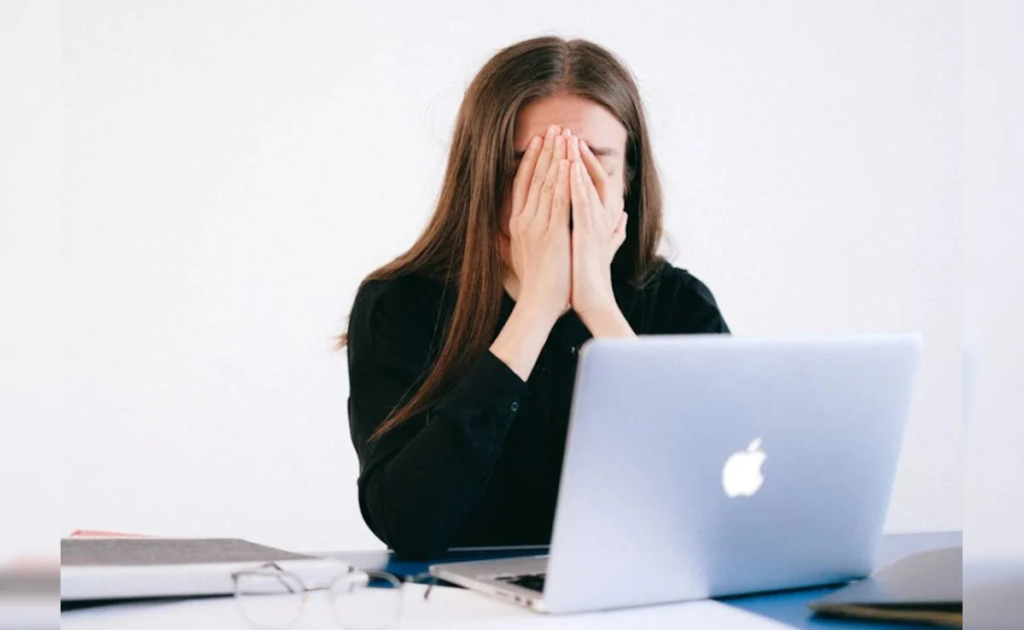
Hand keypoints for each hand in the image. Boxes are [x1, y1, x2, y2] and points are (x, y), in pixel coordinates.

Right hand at [506, 125, 571, 321]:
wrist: (538, 304)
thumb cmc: (536, 284)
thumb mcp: (522, 256)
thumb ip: (518, 239)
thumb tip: (508, 232)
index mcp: (518, 224)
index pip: (522, 184)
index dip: (531, 160)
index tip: (539, 141)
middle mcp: (523, 220)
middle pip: (534, 177)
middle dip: (545, 150)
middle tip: (554, 127)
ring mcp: (536, 225)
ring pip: (546, 183)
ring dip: (556, 157)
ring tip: (564, 135)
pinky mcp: (551, 233)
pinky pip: (558, 200)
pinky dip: (562, 180)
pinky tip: (568, 162)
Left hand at [567, 134, 627, 322]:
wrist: (592, 301)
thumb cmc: (591, 277)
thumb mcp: (601, 248)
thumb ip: (613, 232)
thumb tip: (624, 219)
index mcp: (600, 218)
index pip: (591, 182)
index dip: (581, 162)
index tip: (567, 144)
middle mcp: (601, 217)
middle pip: (589, 177)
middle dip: (577, 154)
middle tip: (565, 131)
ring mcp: (596, 225)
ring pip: (586, 185)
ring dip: (577, 161)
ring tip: (567, 139)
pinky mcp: (588, 234)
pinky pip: (581, 203)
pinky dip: (576, 184)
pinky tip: (568, 168)